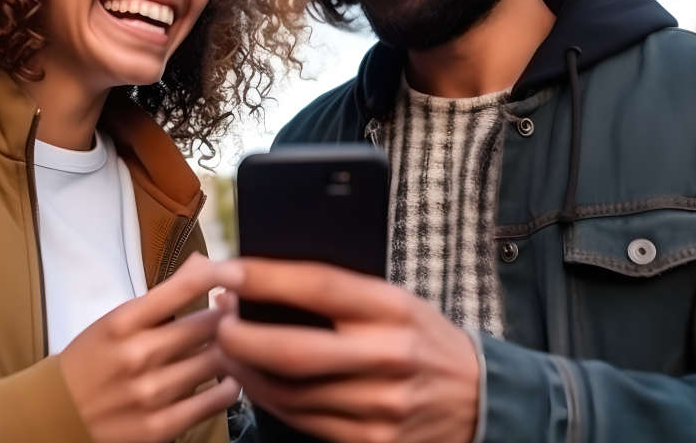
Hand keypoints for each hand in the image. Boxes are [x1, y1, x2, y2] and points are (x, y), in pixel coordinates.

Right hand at [59, 253, 241, 442]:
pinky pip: (217, 400)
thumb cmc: (90, 362)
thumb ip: (164, 294)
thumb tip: (203, 262)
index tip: (239, 273)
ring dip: (232, 351)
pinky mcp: (161, 426)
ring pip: (218, 361)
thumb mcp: (117, 320)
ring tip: (231, 346)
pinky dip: (230, 386)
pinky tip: (225, 379)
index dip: (222, 274)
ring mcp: (150, 393)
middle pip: (211, 324)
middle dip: (231, 315)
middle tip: (237, 313)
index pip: (184, 288)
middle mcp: (138, 355)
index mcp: (122, 322)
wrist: (53, 417)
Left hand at [213, 258, 478, 442]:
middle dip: (239, 336)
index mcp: (395, 310)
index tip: (227, 270)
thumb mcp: (399, 303)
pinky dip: (272, 402)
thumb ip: (346, 296)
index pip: (320, 287)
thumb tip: (270, 283)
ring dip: (246, 372)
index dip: (266, 278)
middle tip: (216, 321)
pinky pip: (304, 422)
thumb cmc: (426, 341)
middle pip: (291, 351)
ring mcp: (379, 406)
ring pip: (289, 394)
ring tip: (229, 349)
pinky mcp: (371, 441)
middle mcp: (388, 357)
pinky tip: (259, 383)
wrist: (480, 400)